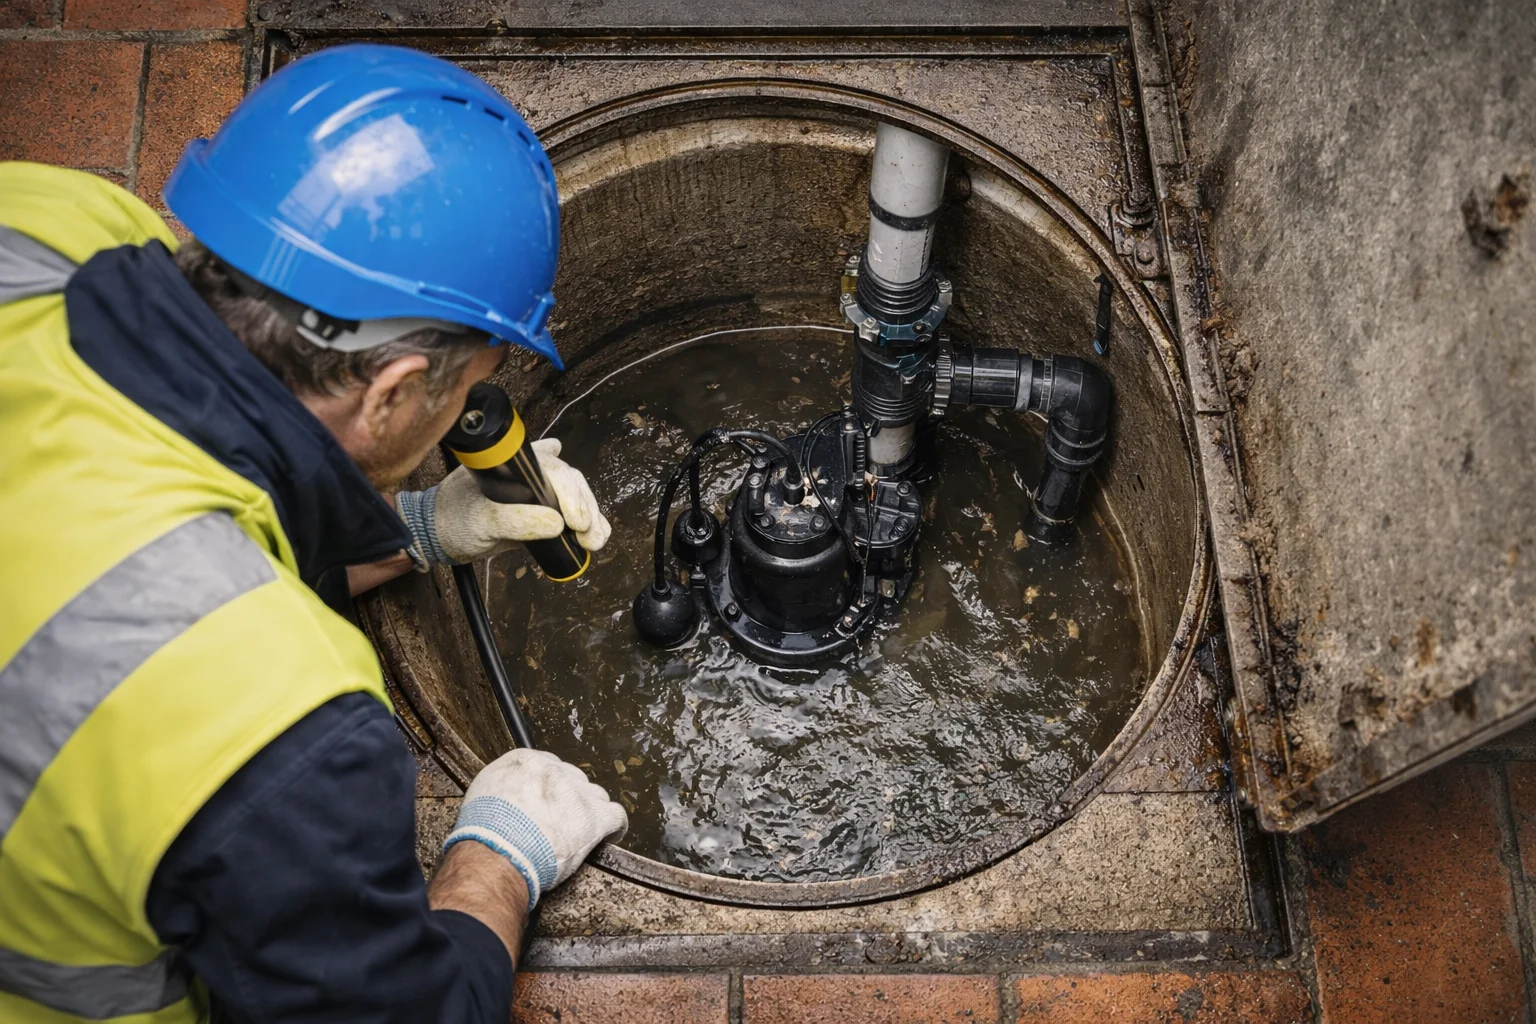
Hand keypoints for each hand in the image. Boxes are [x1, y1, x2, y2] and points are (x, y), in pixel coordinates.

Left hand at [396, 438, 611, 564]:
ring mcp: (537, 492)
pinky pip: (569, 514)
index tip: (576, 520)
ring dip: (591, 517)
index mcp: (516, 465)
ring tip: (595, 541)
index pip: (554, 470)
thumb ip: (516, 521)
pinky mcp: (539, 512)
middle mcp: (530, 473)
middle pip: (572, 482)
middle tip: (587, 534)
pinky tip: (596, 534)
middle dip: (585, 508)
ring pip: (576, 497)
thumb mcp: (482, 520)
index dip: (571, 493)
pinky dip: (587, 523)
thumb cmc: (454, 519)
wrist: (440, 535)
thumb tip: (556, 524)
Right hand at [443, 749, 627, 906]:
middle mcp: (555, 771)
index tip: (548, 802)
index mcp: (527, 761)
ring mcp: (577, 793)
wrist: (497, 851)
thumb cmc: (485, 831)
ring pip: (594, 795)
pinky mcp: (595, 817)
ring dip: (588, 811)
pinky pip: (616, 816)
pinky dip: (614, 826)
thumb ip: (502, 784)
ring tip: (580, 831)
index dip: (550, 789)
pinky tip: (611, 835)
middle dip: (568, 799)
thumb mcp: (483, 793)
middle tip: (559, 821)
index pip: (548, 768)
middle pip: (572, 780)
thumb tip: (508, 790)